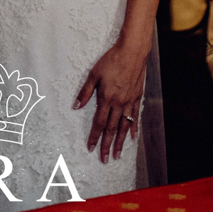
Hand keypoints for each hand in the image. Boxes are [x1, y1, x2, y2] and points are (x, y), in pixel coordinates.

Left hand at [74, 41, 148, 162]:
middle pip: (112, 129)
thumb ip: (85, 91)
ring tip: (118, 155)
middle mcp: (119, 103)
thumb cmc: (111, 60)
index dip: (94, 136)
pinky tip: (133, 137)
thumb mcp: (94, 73)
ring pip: (124, 126)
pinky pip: (135, 117)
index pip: (99, 123)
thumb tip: (76, 106)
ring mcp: (129, 102)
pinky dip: (133, 128)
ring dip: (120, 142)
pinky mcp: (137, 97)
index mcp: (106, 98)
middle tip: (104, 159)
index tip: (90, 148)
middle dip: (107, 146)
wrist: (132, 52)